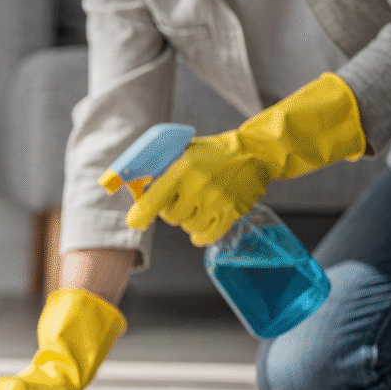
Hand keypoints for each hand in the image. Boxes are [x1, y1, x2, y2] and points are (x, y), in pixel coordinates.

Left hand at [125, 73, 365, 245]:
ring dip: (189, 220)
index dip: (140, 214)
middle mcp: (198, 186)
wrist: (256, 153)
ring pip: (187, 227)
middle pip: (170, 217)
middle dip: (172, 210)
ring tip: (200, 203)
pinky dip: (200, 235)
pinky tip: (203, 223)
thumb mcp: (185, 152)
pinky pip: (206, 237)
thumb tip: (134, 188)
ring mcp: (216, 201)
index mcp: (183, 169)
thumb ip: (161, 169)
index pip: (152, 200)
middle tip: (184, 198)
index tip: (135, 221)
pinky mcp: (232, 213)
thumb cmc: (214, 153)